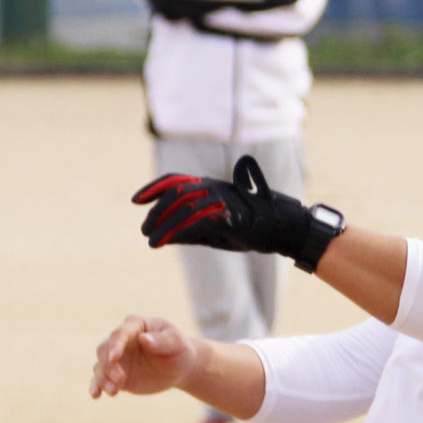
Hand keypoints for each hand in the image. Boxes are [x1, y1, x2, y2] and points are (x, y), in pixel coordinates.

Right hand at [90, 313, 204, 399]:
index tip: (114, 358)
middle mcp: (121, 340)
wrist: (178, 367)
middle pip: (105, 350)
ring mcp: (116, 358)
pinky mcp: (114, 374)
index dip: (116, 345)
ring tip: (114, 392)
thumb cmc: (178, 349)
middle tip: (121, 380)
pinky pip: (100, 379)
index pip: (121, 333)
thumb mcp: (177, 343)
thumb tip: (145, 339)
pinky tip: (95, 395)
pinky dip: (96, 386)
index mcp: (136, 325)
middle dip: (109, 365)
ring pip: (100, 366)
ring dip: (103, 378)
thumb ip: (162, 341)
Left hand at [131, 156, 342, 271]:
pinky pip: (196, 222)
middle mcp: (215, 187)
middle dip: (156, 211)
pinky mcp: (229, 215)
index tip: (137, 201)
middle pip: (175, 193)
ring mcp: (222, 199)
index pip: (176, 180)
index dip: (154, 188)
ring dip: (162, 223)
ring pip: (183, 206)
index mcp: (212, 185)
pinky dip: (177, 232)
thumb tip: (167, 236)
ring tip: (150, 239)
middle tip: (145, 229)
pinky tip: (163, 242)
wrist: (285, 228)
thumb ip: (192, 229)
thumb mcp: (217, 228)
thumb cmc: (254, 227)